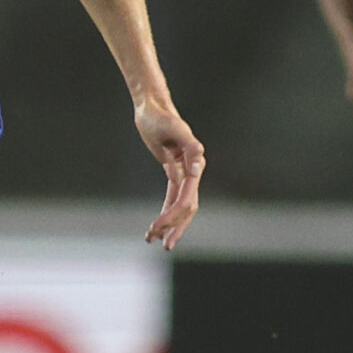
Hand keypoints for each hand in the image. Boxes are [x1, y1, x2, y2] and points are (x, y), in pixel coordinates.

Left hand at [135, 100, 204, 250]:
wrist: (152, 107)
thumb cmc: (161, 116)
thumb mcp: (173, 128)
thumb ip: (189, 144)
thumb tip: (200, 161)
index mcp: (195, 163)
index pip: (187, 197)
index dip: (173, 213)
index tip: (158, 226)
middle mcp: (194, 171)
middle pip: (187, 207)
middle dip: (175, 226)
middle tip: (163, 245)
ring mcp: (185, 173)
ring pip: (180, 206)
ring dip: (170, 224)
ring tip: (154, 240)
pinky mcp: (174, 172)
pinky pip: (172, 197)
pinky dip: (165, 211)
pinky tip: (156, 225)